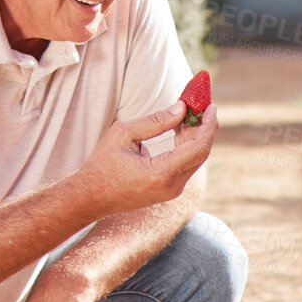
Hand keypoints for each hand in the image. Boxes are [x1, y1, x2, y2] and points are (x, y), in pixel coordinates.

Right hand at [76, 101, 218, 216]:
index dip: (208, 125)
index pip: (198, 147)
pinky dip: (187, 145)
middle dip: (204, 126)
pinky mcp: (169, 190)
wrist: (90, 197)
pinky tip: (180, 128)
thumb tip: (182, 108)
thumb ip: (156, 121)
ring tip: (189, 111)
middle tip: (201, 104)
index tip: (210, 106)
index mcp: (161, 173)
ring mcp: (172, 190)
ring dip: (195, 135)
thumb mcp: (124, 134)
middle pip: (201, 152)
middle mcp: (172, 186)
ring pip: (195, 159)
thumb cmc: (102, 164)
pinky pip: (185, 165)